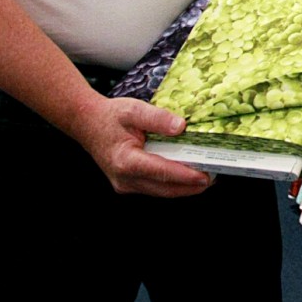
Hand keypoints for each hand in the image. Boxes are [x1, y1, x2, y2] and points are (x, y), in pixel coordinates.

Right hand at [72, 94, 211, 197]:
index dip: (185, 175)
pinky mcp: (128, 185)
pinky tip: (185, 175)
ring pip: (161, 192)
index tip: (205, 175)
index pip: (162, 172)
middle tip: (213, 177)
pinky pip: (155, 188)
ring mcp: (126, 185)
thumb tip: (181, 127)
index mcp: (125, 161)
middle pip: (165, 188)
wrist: (87, 123)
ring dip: (183, 187)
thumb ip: (157, 118)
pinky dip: (172, 183)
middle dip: (190, 185)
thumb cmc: (110, 116)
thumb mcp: (133, 109)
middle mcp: (125, 179)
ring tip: (205, 177)